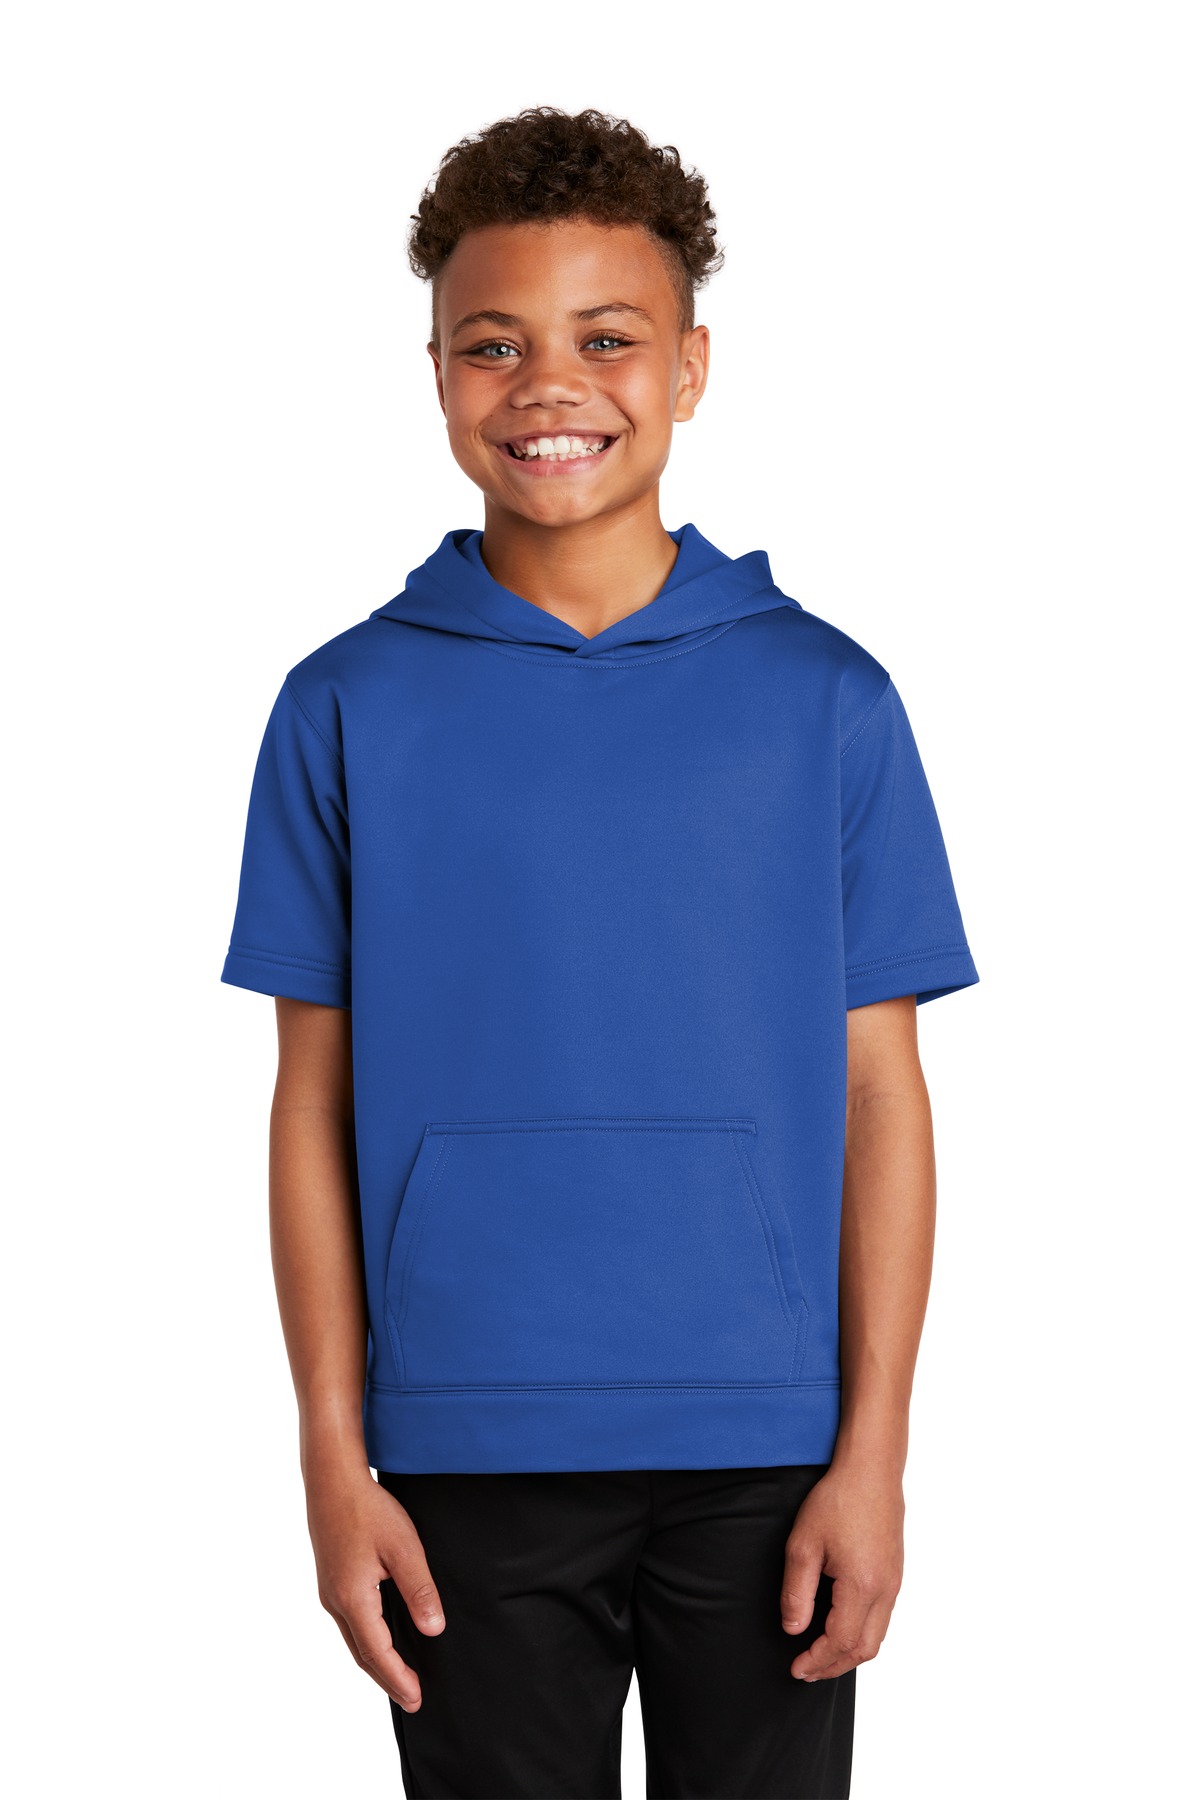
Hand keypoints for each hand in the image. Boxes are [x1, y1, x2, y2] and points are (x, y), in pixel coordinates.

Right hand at [306, 1463, 445, 1710]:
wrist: (332, 1480)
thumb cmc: (368, 1510)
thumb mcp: (403, 1549)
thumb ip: (419, 1591)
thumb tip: (434, 1630)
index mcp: (353, 1599)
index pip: (378, 1652)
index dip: (399, 1678)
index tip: (416, 1699)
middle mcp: (335, 1602)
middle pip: (362, 1653)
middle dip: (387, 1678)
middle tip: (411, 1699)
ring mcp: (329, 1592)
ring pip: (354, 1639)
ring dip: (376, 1661)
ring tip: (398, 1677)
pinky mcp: (330, 1580)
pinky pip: (349, 1622)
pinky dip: (367, 1640)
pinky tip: (380, 1638)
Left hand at [780, 1462, 904, 1680]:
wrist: (871, 1470)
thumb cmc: (837, 1500)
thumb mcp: (803, 1544)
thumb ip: (797, 1592)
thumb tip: (794, 1630)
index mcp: (862, 1585)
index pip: (840, 1641)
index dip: (817, 1660)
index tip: (796, 1668)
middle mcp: (885, 1590)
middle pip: (865, 1649)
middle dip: (835, 1666)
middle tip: (807, 1671)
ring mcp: (894, 1582)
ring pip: (878, 1636)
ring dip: (850, 1653)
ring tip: (822, 1656)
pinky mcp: (895, 1574)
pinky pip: (883, 1618)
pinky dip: (862, 1634)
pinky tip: (842, 1628)